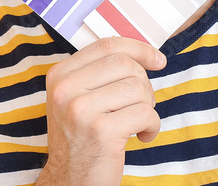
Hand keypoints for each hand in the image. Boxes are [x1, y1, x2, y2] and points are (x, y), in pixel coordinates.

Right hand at [35, 37, 166, 185]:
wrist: (69, 181)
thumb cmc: (82, 138)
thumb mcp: (78, 98)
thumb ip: (101, 73)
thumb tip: (148, 55)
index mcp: (60, 75)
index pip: (106, 46)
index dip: (138, 49)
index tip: (157, 59)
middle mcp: (65, 89)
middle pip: (125, 64)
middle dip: (144, 84)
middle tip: (140, 105)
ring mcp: (80, 110)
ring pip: (138, 88)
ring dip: (148, 107)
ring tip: (137, 123)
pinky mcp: (101, 131)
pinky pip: (145, 113)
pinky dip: (152, 126)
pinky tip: (141, 136)